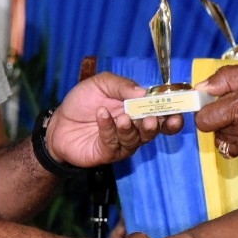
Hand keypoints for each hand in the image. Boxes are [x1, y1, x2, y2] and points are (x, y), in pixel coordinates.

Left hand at [47, 72, 184, 166]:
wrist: (59, 122)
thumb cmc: (83, 102)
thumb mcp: (101, 84)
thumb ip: (121, 85)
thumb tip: (143, 91)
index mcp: (138, 109)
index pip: (161, 112)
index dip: (172, 112)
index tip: (178, 110)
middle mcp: (135, 127)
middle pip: (154, 129)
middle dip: (157, 124)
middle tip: (152, 119)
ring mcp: (123, 142)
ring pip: (135, 139)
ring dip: (130, 128)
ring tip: (122, 117)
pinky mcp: (108, 153)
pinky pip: (113, 142)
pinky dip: (108, 128)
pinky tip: (101, 115)